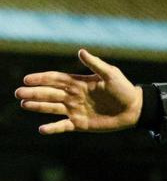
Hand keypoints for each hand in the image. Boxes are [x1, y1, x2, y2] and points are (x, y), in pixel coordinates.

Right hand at [14, 49, 143, 134]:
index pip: (55, 79)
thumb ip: (95, 64)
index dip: (41, 79)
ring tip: (24, 104)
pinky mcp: (80, 124)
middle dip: (34, 93)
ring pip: (52, 108)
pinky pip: (63, 126)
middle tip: (18, 93)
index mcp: (78, 83)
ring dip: (38, 107)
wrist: (135, 109)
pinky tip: (42, 128)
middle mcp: (73, 96)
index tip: (27, 79)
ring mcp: (76, 110)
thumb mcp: (111, 74)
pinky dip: (53, 128)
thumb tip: (80, 51)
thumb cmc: (124, 89)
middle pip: (49, 93)